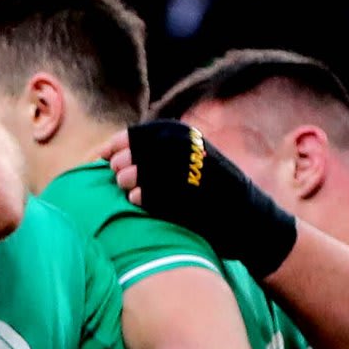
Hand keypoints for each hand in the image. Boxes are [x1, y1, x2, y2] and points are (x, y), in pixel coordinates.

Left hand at [114, 121, 302, 272]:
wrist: (248, 215)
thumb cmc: (207, 190)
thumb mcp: (185, 162)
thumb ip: (154, 156)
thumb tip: (111, 157)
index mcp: (184, 136)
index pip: (140, 133)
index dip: (115, 146)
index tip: (100, 157)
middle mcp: (190, 148)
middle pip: (142, 148)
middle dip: (122, 160)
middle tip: (116, 173)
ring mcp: (193, 169)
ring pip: (149, 167)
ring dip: (131, 177)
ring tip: (126, 186)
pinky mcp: (196, 192)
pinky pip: (161, 191)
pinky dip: (145, 195)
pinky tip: (137, 200)